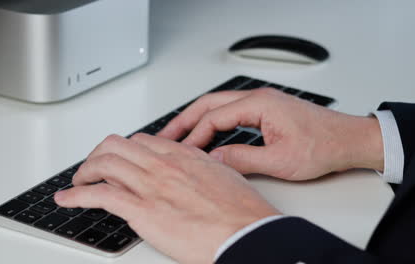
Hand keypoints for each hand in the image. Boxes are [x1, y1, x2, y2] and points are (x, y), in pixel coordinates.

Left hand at [55, 134, 278, 263]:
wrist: (247, 233)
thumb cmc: (241, 211)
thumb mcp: (223, 175)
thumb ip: (202, 167)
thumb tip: (193, 169)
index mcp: (183, 155)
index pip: (141, 140)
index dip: (125, 149)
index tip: (119, 158)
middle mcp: (163, 164)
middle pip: (117, 145)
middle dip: (98, 154)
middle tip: (93, 167)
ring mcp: (151, 185)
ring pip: (104, 164)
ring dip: (84, 172)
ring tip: (78, 182)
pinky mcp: (142, 210)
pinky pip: (99, 195)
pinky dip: (76, 195)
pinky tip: (67, 199)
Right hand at [158, 88, 383, 180]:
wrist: (349, 140)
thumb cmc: (323, 146)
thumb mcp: (280, 160)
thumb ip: (243, 159)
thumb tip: (214, 160)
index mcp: (259, 104)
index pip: (213, 116)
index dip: (194, 135)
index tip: (181, 152)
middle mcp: (258, 98)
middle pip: (209, 104)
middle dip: (184, 120)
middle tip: (164, 136)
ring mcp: (261, 103)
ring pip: (218, 107)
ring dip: (197, 121)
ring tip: (179, 137)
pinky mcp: (265, 111)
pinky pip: (230, 113)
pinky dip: (213, 124)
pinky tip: (206, 137)